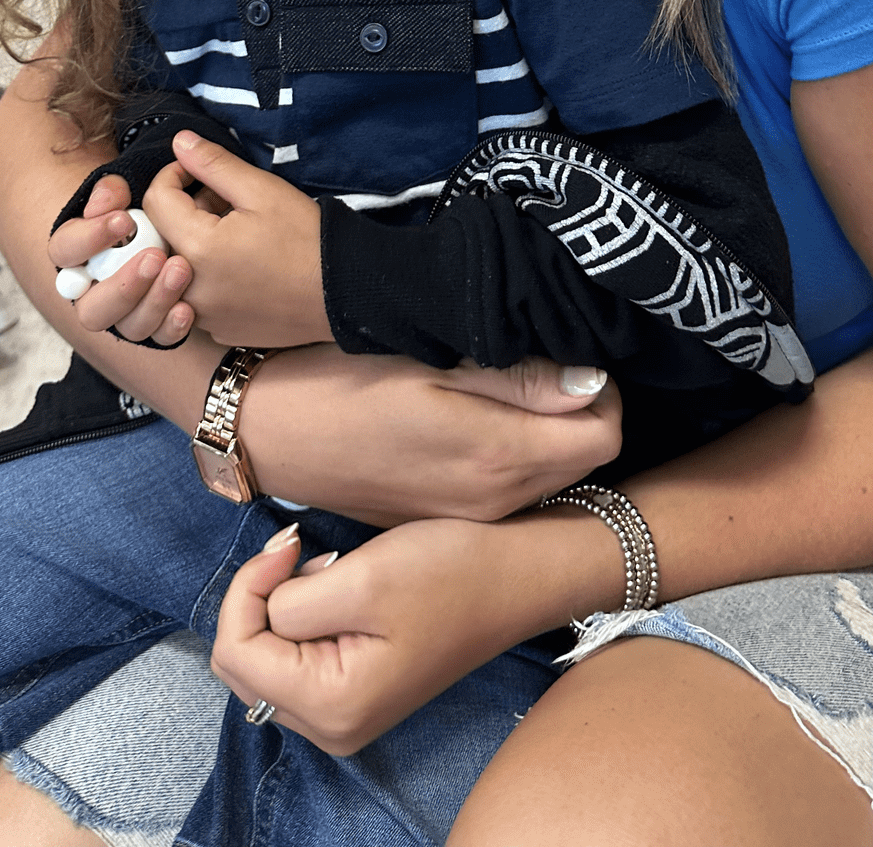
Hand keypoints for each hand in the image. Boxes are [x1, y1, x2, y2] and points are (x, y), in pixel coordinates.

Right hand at [47, 172, 195, 346]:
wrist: (172, 231)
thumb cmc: (141, 211)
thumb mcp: (126, 194)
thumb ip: (112, 191)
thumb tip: (106, 202)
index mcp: (77, 256)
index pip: (64, 251)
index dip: (89, 239)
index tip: (124, 221)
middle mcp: (95, 293)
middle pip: (92, 309)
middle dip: (124, 286)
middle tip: (154, 257)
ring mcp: (125, 316)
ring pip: (129, 326)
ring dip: (155, 301)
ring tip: (180, 270)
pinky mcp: (155, 327)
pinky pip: (160, 337)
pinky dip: (173, 326)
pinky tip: (188, 308)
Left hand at [144, 133, 332, 347]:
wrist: (342, 294)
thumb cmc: (306, 240)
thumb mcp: (261, 190)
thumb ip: (213, 164)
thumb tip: (179, 143)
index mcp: (196, 249)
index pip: (155, 201)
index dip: (174, 175)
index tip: (199, 171)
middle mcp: (190, 289)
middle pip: (164, 235)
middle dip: (186, 210)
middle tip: (225, 201)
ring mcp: (203, 315)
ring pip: (179, 267)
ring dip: (196, 242)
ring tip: (236, 231)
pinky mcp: (219, 329)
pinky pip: (197, 294)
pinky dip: (209, 273)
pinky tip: (243, 263)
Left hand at [210, 520, 543, 754]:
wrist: (513, 575)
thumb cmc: (448, 572)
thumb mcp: (361, 579)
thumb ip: (289, 603)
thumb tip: (261, 609)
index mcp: (332, 706)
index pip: (235, 653)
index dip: (246, 588)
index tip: (290, 543)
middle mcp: (332, 727)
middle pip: (242, 662)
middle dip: (258, 599)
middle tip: (301, 549)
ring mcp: (343, 714)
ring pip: (263, 659)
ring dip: (279, 605)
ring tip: (328, 567)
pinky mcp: (354, 691)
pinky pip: (293, 658)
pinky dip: (299, 616)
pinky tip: (336, 587)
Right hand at [242, 352, 622, 524]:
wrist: (266, 433)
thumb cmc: (340, 383)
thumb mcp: (428, 361)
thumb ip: (516, 377)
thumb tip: (592, 382)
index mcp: (497, 458)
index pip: (606, 434)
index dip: (602, 389)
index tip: (572, 354)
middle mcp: (495, 502)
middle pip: (584, 459)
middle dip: (581, 411)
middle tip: (543, 361)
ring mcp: (469, 517)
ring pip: (549, 476)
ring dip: (548, 434)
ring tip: (507, 383)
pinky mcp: (444, 518)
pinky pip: (509, 490)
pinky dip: (513, 456)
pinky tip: (475, 420)